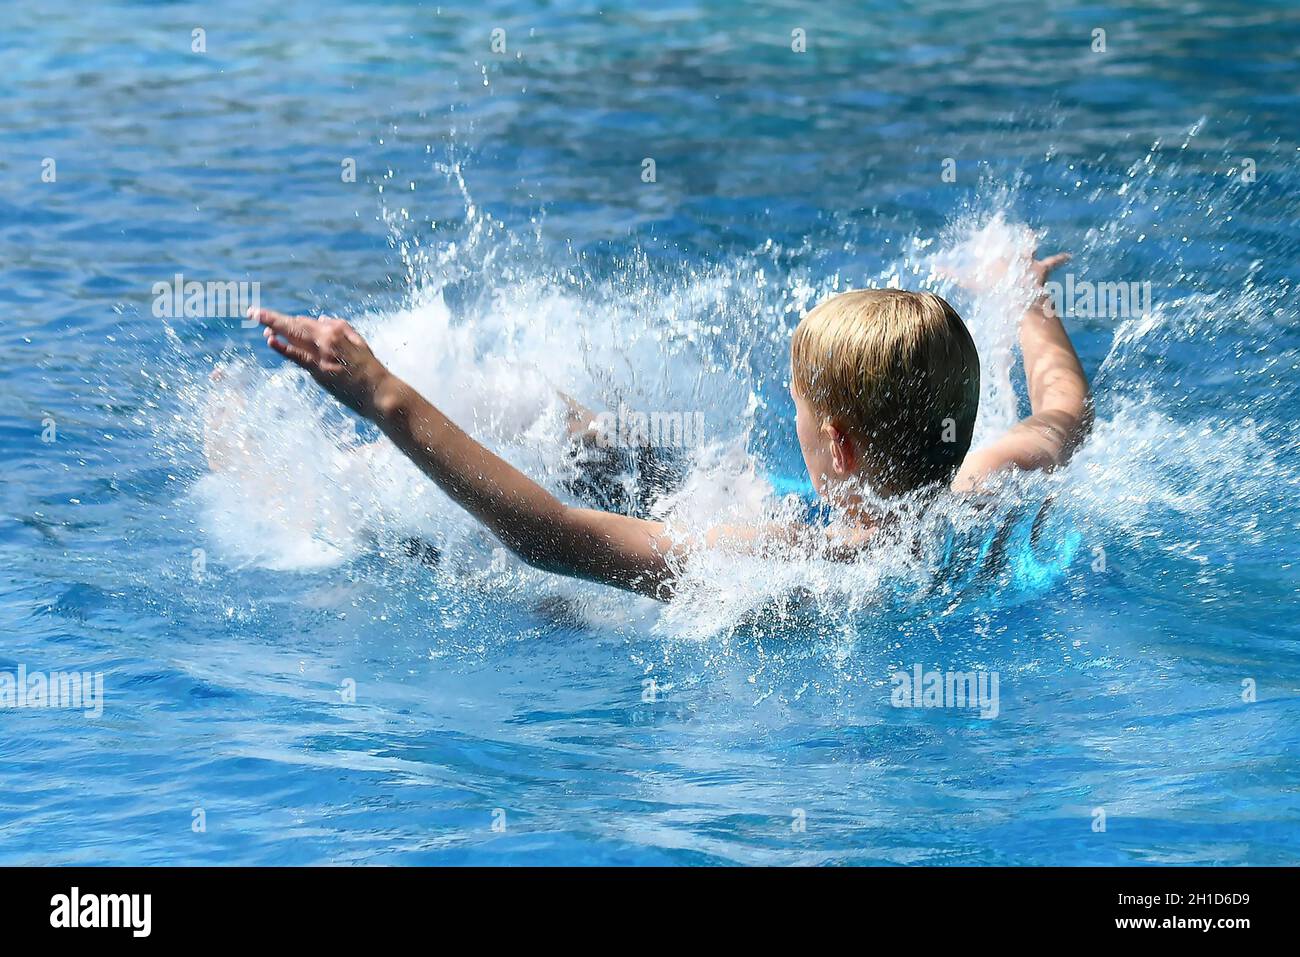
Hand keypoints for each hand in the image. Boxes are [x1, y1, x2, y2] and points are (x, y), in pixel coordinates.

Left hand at [252, 308, 390, 417]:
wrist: (380, 391)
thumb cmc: (371, 369)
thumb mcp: (359, 343)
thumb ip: (342, 328)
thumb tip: (320, 317)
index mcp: (337, 330)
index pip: (306, 323)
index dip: (289, 322)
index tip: (274, 322)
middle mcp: (328, 337)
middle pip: (295, 324)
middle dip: (272, 317)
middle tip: (252, 312)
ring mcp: (322, 353)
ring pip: (293, 334)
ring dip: (272, 324)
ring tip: (255, 317)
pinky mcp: (319, 370)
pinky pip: (297, 355)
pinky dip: (282, 347)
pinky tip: (270, 339)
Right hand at [938, 221, 1069, 293]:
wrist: (1017, 294)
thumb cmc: (993, 288)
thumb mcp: (972, 282)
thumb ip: (954, 274)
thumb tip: (935, 267)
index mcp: (998, 257)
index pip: (991, 249)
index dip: (986, 245)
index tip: (982, 242)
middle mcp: (1013, 255)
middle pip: (1011, 245)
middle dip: (1009, 240)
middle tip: (1010, 232)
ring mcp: (1028, 260)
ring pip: (1030, 249)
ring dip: (1031, 242)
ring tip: (1033, 236)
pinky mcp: (1042, 268)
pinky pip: (1053, 261)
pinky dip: (1061, 258)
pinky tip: (1069, 256)